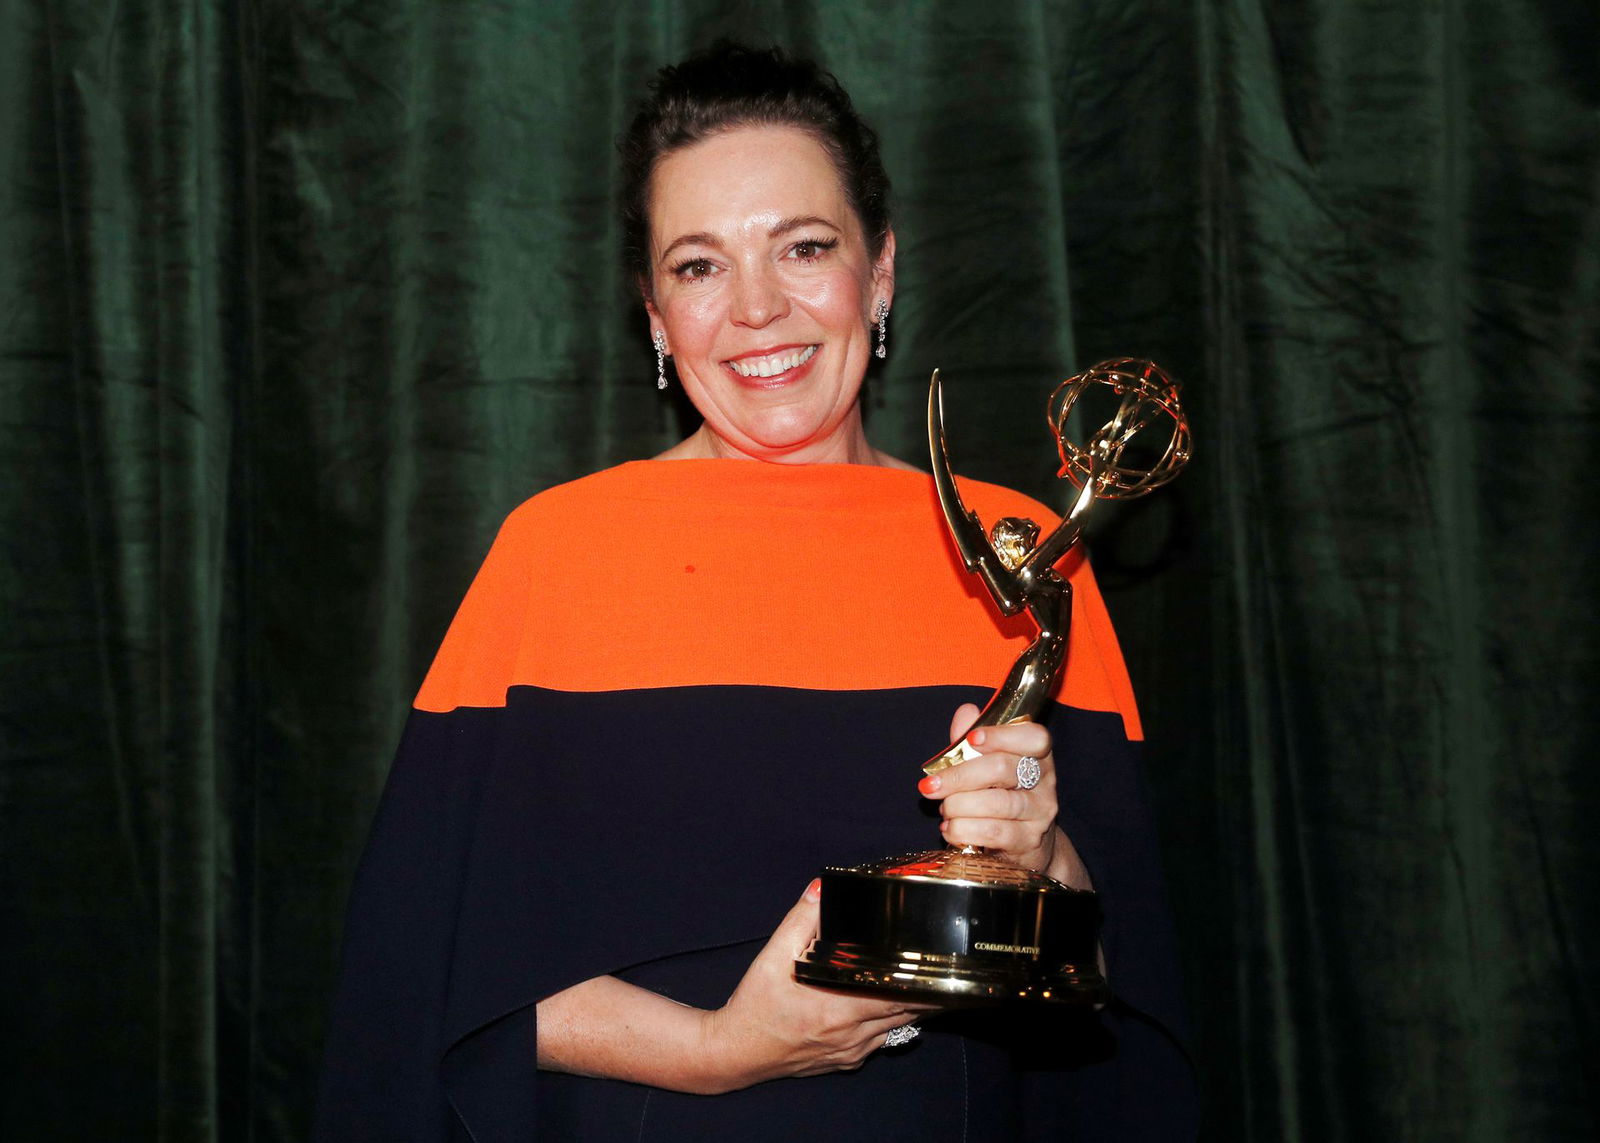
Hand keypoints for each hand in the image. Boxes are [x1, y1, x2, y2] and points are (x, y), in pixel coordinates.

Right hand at [698, 880, 938, 1092]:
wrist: (736, 1052)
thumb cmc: (756, 1004)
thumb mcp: (773, 955)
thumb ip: (801, 920)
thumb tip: (822, 888)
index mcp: (838, 1006)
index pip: (899, 995)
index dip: (926, 983)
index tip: (943, 966)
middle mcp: (851, 1033)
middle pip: (908, 1013)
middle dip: (931, 993)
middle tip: (948, 971)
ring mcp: (851, 1051)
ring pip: (899, 1028)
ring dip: (915, 1009)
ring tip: (933, 985)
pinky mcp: (846, 1062)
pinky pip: (881, 1042)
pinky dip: (892, 1024)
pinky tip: (892, 1007)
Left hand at [917, 704, 1091, 888]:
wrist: (1023, 846)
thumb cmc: (999, 795)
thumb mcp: (983, 766)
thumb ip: (971, 742)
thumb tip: (966, 712)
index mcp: (1037, 755)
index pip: (1035, 737)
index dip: (1001, 735)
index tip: (971, 739)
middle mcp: (1045, 781)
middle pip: (1002, 768)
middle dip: (958, 776)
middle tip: (930, 785)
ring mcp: (1040, 813)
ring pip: (996, 803)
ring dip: (959, 805)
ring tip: (944, 809)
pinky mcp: (1029, 841)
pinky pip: (993, 832)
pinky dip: (964, 830)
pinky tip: (951, 829)